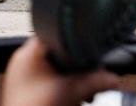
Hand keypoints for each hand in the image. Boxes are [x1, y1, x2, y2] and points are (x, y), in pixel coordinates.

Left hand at [2, 38, 119, 105]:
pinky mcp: (29, 94)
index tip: (88, 50)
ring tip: (81, 92)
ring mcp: (25, 80)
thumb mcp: (70, 91)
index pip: (56, 35)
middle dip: (76, 67)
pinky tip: (72, 99)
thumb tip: (112, 78)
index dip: (75, 41)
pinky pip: (51, 84)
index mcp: (27, 54)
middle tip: (88, 76)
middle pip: (58, 55)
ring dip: (71, 81)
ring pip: (55, 72)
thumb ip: (94, 81)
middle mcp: (23, 64)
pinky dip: (63, 90)